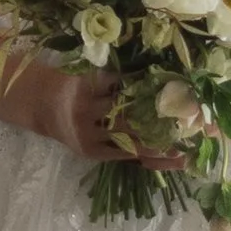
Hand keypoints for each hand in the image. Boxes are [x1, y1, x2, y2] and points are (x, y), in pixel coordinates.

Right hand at [0, 55, 180, 168]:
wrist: (43, 106)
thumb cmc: (75, 84)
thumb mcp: (90, 73)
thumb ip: (116, 76)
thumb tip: (157, 75)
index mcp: (87, 84)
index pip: (122, 85)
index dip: (148, 90)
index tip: (175, 93)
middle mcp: (86, 109)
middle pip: (127, 114)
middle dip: (157, 118)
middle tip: (186, 122)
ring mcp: (87, 133)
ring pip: (127, 138)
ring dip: (156, 142)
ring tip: (183, 146)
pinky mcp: (90, 151)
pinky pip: (120, 154)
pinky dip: (142, 154)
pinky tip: (164, 157)